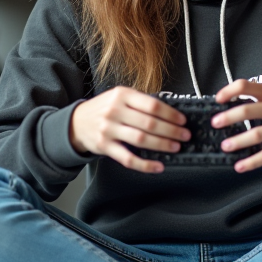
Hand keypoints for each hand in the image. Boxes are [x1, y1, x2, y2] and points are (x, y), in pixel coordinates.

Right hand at [69, 87, 190, 172]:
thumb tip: (170, 113)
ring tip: (175, 147)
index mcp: (122, 95)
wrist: (77, 122)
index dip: (170, 114)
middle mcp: (114, 111)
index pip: (152, 105)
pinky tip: (158, 166)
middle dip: (171, 130)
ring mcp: (109, 129)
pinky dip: (145, 165)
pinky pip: (128, 158)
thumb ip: (140, 102)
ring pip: (141, 140)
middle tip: (185, 135)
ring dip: (162, 144)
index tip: (182, 120)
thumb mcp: (119, 96)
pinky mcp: (105, 146)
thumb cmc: (104, 108)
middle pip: (149, 123)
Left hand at [212, 80, 261, 172]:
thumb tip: (231, 108)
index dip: (229, 91)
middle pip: (247, 110)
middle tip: (215, 123)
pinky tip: (240, 166)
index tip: (217, 99)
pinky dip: (251, 162)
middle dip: (227, 118)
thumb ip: (261, 99)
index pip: (247, 86)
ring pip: (256, 134)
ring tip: (225, 146)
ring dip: (237, 142)